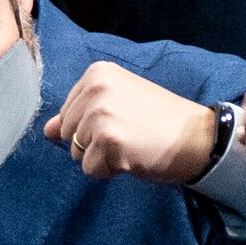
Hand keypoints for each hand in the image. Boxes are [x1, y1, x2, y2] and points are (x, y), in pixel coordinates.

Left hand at [45, 61, 219, 182]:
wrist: (197, 137)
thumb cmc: (160, 122)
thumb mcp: (118, 107)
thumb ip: (79, 115)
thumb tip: (47, 131)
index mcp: (97, 73)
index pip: (67, 113)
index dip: (92, 127)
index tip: (124, 120)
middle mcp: (96, 88)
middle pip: (68, 133)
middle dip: (94, 144)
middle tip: (129, 135)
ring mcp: (100, 114)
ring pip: (77, 153)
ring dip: (102, 158)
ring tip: (132, 145)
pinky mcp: (108, 140)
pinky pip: (90, 170)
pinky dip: (110, 171)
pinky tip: (134, 156)